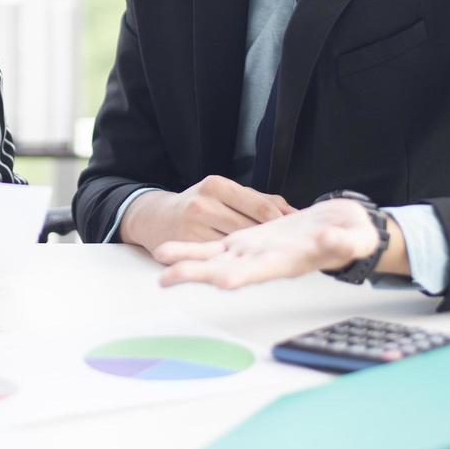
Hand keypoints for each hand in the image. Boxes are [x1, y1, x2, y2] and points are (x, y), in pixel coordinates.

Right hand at [119, 175, 292, 253]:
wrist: (155, 218)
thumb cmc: (197, 205)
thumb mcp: (224, 193)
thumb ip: (260, 200)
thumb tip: (293, 212)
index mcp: (217, 185)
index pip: (259, 205)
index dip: (280, 220)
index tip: (293, 230)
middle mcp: (204, 204)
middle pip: (251, 226)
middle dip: (270, 238)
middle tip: (288, 246)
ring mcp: (194, 227)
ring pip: (236, 245)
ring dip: (255, 252)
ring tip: (270, 255)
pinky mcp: (188, 247)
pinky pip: (220, 257)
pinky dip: (236, 261)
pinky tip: (246, 263)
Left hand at [154, 197, 403, 289]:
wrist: (344, 227)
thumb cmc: (352, 237)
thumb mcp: (355, 238)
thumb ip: (343, 241)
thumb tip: (329, 239)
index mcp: (288, 262)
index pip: (260, 271)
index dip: (241, 276)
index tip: (221, 281)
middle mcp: (265, 261)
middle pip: (226, 269)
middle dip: (197, 273)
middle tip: (167, 278)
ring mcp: (254, 251)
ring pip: (214, 258)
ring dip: (187, 260)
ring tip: (159, 260)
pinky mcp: (249, 238)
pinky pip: (215, 245)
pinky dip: (194, 248)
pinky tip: (171, 250)